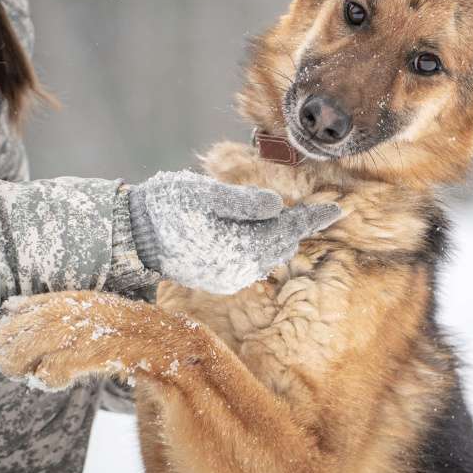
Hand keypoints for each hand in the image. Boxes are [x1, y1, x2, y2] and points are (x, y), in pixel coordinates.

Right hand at [129, 171, 340, 294]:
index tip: (339, 209)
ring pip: (269, 254)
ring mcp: (229, 277)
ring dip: (279, 235)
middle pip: (281, 244)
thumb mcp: (202, 194)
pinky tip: (259, 230)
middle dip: (296, 226)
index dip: (312, 219)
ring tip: (290, 217)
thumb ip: (241, 202)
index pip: (286, 230)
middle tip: (317, 208)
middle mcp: (238, 269)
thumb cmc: (166, 207)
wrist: (132, 235)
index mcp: (237, 247)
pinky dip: (261, 245)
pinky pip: (253, 262)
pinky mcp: (220, 278)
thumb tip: (276, 207)